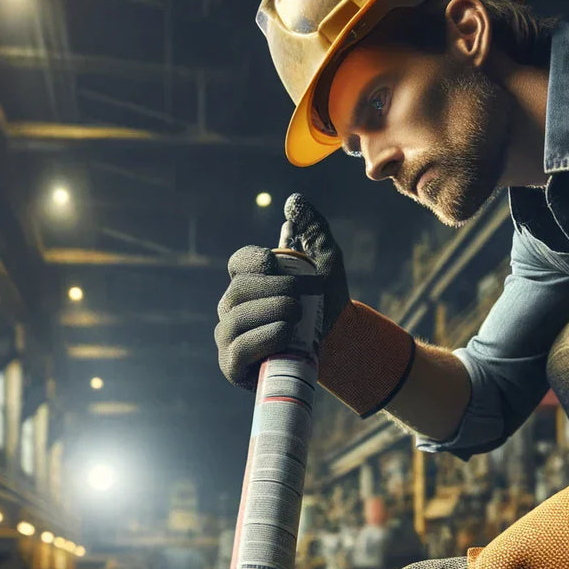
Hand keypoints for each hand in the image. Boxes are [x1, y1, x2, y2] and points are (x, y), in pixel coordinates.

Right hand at [215, 194, 349, 388]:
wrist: (339, 346)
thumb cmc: (326, 304)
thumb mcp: (326, 260)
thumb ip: (313, 228)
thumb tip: (293, 202)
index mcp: (247, 281)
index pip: (239, 262)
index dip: (258, 260)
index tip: (282, 264)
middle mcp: (231, 307)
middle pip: (239, 290)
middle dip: (278, 289)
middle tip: (308, 296)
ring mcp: (228, 337)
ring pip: (238, 318)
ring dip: (274, 312)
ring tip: (300, 316)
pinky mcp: (232, 366)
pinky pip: (240, 348)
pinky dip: (267, 337)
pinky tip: (288, 333)